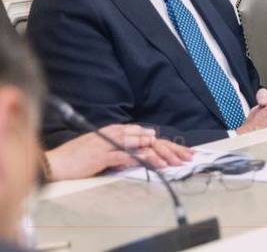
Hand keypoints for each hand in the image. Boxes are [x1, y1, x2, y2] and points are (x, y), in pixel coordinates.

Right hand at [45, 126, 192, 178]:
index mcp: (115, 130)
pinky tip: (149, 162)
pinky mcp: (101, 156)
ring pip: (137, 145)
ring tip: (171, 161)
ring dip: (156, 153)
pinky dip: (137, 158)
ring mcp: (107, 144)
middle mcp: (113, 134)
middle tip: (184, 156)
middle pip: (146, 138)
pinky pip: (122, 156)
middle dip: (167, 148)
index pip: (144, 133)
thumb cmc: (77, 156)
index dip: (164, 142)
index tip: (180, 150)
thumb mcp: (101, 146)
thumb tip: (139, 147)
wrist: (55, 162)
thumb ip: (119, 144)